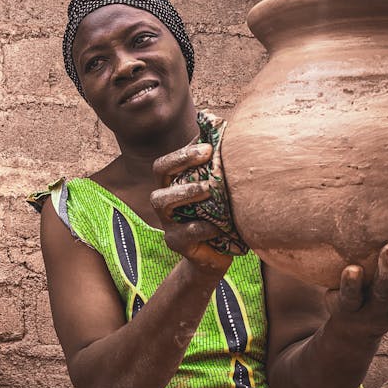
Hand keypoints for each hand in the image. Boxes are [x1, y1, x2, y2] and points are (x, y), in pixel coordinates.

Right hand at [150, 142, 233, 275]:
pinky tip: (219, 225)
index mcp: (172, 184)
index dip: (183, 152)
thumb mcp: (217, 191)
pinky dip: (204, 227)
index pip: (166, 162)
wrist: (216, 254)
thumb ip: (217, 168)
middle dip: (181, 160)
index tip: (209, 147)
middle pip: (159, 173)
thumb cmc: (218, 215)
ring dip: (185, 191)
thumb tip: (228, 133)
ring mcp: (168, 221)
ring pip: (163, 201)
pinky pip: (186, 232)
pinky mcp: (176, 242)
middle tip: (208, 154)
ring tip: (208, 189)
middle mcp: (165, 199)